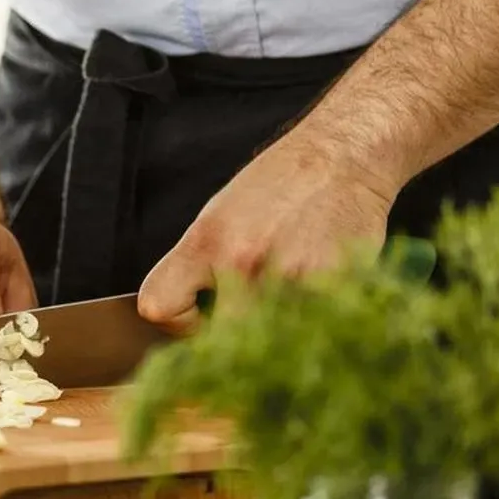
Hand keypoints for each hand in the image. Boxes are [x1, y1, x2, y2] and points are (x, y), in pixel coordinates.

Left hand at [138, 132, 398, 334]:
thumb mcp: (219, 217)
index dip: (177, 321)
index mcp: (204, 242)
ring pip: (266, 342)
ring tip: (287, 296)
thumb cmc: (279, 186)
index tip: (200, 313)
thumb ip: (198, 267)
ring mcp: (285, 278)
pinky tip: (316, 291)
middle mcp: (239, 261)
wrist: (341, 157)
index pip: (157, 307)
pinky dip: (312, 324)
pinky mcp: (330, 287)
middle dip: (232, 337)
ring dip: (274, 334)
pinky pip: (309, 331)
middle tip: (250, 314)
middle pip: (217, 340)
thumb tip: (187, 317)